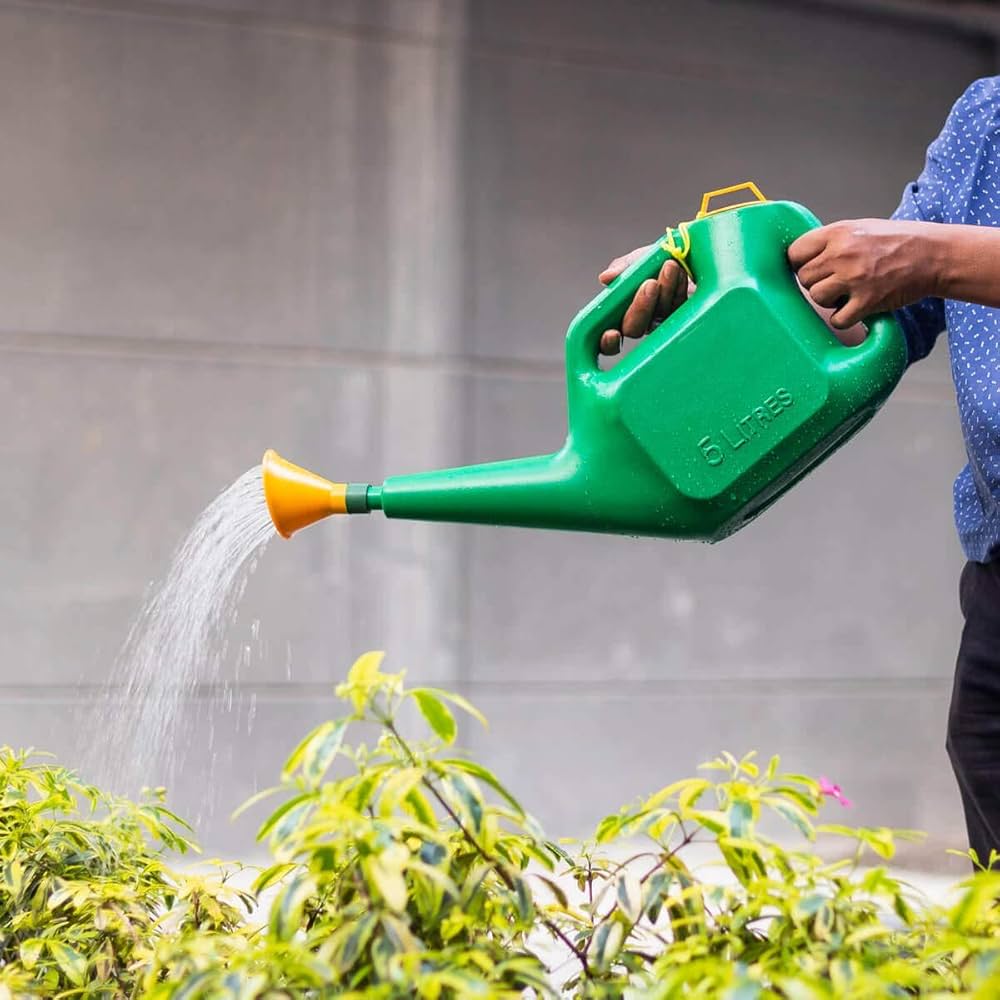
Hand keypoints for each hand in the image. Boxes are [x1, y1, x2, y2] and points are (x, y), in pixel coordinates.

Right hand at [597, 247, 690, 355]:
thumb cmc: (659, 259)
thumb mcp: (638, 260)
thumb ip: (622, 269)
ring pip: (659, 316)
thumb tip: (606, 278)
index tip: (611, 333)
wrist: (691, 253)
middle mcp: (641, 321)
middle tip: (650, 284)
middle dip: (640, 308)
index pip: (608, 338)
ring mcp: (664, 322)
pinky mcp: (686, 317)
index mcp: (621, 312)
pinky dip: (678, 288)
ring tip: (669, 266)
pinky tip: (680, 272)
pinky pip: (680, 308)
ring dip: (664, 290)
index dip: (607, 342)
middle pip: (633, 328)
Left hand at [788, 218, 941, 329]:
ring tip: (846, 293)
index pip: (795, 252)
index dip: (800, 263)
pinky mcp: (867, 301)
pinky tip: (855, 308)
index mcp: (838, 233)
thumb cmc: (897, 241)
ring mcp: (854, 278)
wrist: (933, 255)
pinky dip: (843, 318)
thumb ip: (831, 241)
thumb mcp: (860, 228)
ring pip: (816, 298)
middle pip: (804, 278)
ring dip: (828, 300)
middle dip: (815, 283)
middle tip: (834, 282)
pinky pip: (837, 319)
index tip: (810, 268)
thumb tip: (803, 257)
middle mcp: (842, 254)